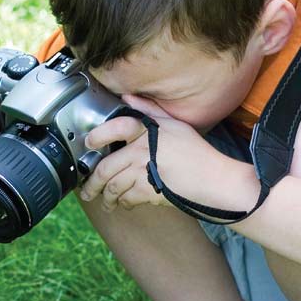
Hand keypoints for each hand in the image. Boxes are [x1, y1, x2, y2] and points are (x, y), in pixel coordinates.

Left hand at [79, 95, 241, 211]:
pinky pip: (127, 198)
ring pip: (113, 186)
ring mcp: (143, 172)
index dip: (98, 135)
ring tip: (103, 201)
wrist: (213, 179)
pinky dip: (123, 203)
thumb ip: (149, 111)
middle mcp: (141, 151)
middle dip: (92, 182)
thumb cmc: (197, 152)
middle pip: (106, 167)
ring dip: (105, 197)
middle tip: (86, 190)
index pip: (115, 128)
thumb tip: (127, 97)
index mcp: (147, 131)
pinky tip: (123, 204)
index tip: (89, 143)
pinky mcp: (149, 192)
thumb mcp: (175, 125)